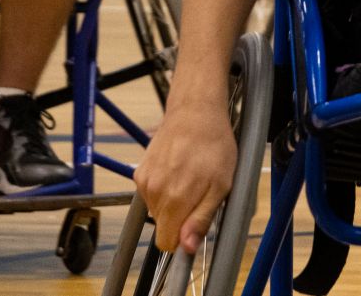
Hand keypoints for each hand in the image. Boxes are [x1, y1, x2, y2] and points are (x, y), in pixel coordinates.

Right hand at [135, 97, 236, 254]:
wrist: (194, 112)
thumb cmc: (213, 146)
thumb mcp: (221, 186)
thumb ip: (201, 219)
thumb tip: (187, 248)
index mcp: (174, 200)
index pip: (166, 243)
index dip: (182, 238)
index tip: (194, 224)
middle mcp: (154, 192)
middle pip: (162, 227)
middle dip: (180, 218)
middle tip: (197, 194)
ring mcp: (144, 181)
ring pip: (156, 211)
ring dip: (171, 203)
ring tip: (188, 179)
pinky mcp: (140, 172)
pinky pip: (150, 195)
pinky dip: (162, 189)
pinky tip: (176, 171)